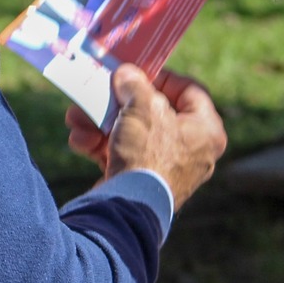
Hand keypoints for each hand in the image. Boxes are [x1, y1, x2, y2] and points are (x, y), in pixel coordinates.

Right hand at [66, 65, 225, 208]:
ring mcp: (166, 170)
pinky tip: (79, 140)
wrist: (127, 209)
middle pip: (153, 113)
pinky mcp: (142, 184)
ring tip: (76, 118)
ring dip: (101, 123)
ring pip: (132, 134)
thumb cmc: (146, 153)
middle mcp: (192, 151)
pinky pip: (123, 155)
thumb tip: (127, 74)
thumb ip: (135, 84)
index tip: (136, 73)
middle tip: (98, 93)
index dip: (161, 77)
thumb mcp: (142, 106)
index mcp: (207, 131)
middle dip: (118, 104)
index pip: (189, 91)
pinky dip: (101, 146)